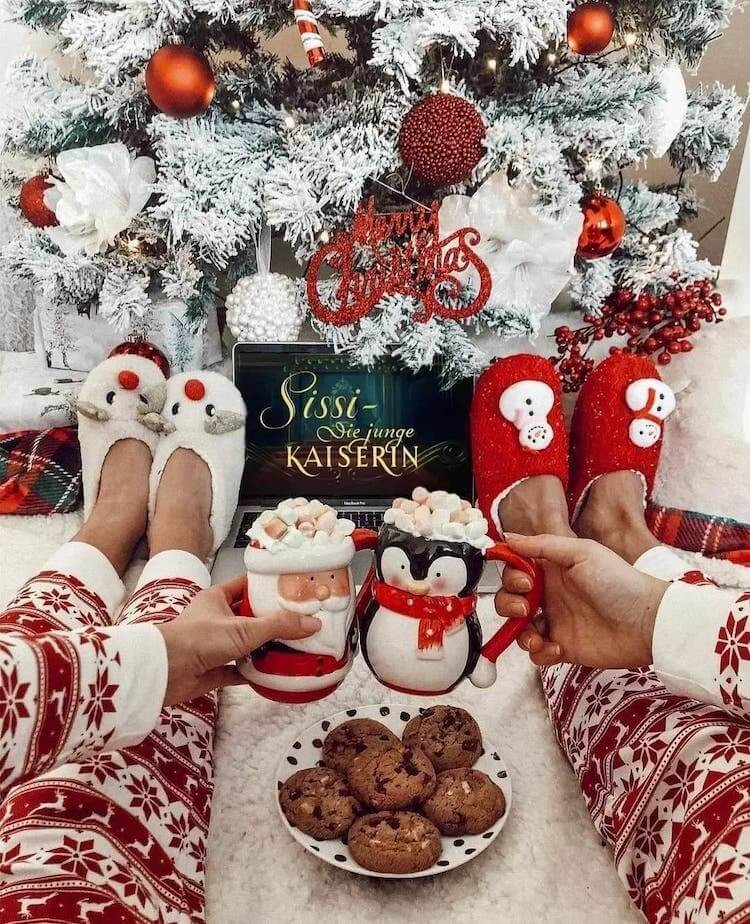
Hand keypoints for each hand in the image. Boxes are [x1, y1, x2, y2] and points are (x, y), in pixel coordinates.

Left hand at [157, 575, 319, 705]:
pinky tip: (276, 674)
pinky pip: (239, 670)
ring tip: (296, 647)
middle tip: (303, 621)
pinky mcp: (212, 670)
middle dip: (274, 620)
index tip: (294, 589)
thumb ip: (278, 626)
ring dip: (266, 647)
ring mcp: (214, 645)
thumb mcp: (243, 629)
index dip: (269, 586)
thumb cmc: (200, 639)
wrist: (164, 673)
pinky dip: (255, 672)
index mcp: (218, 598)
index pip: (247, 585)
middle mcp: (216, 619)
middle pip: (250, 616)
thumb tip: (314, 623)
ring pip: (246, 644)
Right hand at [495, 534, 667, 669]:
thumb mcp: (582, 553)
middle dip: (509, 603)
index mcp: (552, 569)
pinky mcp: (563, 647)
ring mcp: (555, 621)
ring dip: (518, 631)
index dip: (510, 574)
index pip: (515, 569)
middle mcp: (550, 594)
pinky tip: (556, 648)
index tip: (523, 581)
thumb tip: (508, 538)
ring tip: (536, 635)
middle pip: (510, 598)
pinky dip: (538, 653)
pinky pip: (536, 653)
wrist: (647, 622)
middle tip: (526, 607)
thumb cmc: (619, 582)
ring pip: (518, 628)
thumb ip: (543, 545)